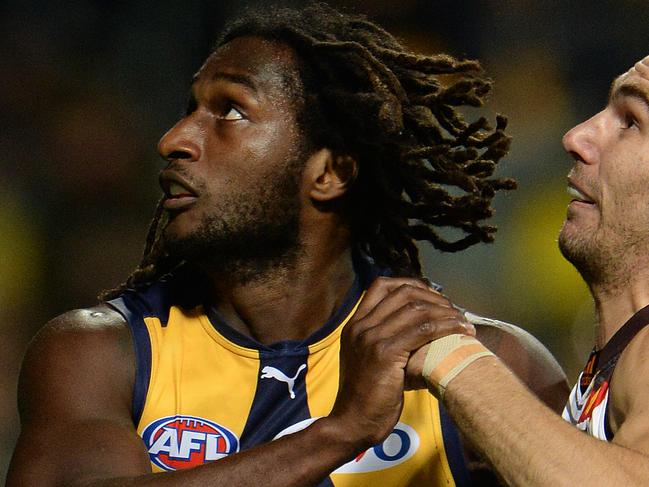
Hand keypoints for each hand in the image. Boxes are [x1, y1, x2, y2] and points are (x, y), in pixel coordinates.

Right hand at [328, 277, 473, 448]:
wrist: (353, 422)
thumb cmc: (366, 396)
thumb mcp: (367, 359)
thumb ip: (382, 338)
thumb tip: (416, 326)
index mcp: (355, 324)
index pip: (381, 286)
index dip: (410, 285)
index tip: (432, 297)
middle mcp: (361, 326)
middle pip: (403, 293)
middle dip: (434, 298)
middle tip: (453, 310)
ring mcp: (371, 338)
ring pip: (416, 310)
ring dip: (445, 312)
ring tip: (463, 322)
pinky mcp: (384, 354)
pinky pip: (422, 330)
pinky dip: (446, 327)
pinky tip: (460, 331)